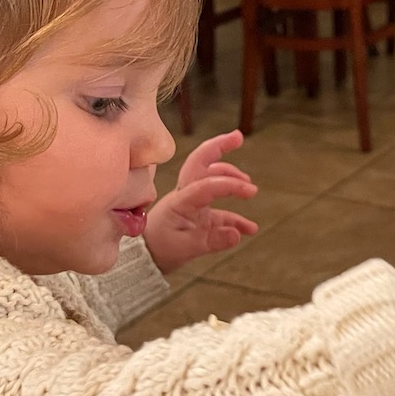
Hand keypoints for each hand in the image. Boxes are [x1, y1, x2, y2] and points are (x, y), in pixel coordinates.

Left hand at [144, 130, 258, 273]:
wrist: (143, 259)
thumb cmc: (159, 249)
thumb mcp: (185, 248)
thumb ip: (212, 241)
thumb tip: (238, 234)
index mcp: (181, 200)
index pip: (207, 185)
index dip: (229, 185)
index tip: (250, 191)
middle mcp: (186, 196)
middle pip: (201, 163)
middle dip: (219, 146)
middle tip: (238, 136)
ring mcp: (192, 204)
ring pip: (211, 180)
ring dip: (230, 177)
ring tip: (249, 186)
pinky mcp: (197, 217)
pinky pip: (219, 212)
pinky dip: (235, 217)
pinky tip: (248, 228)